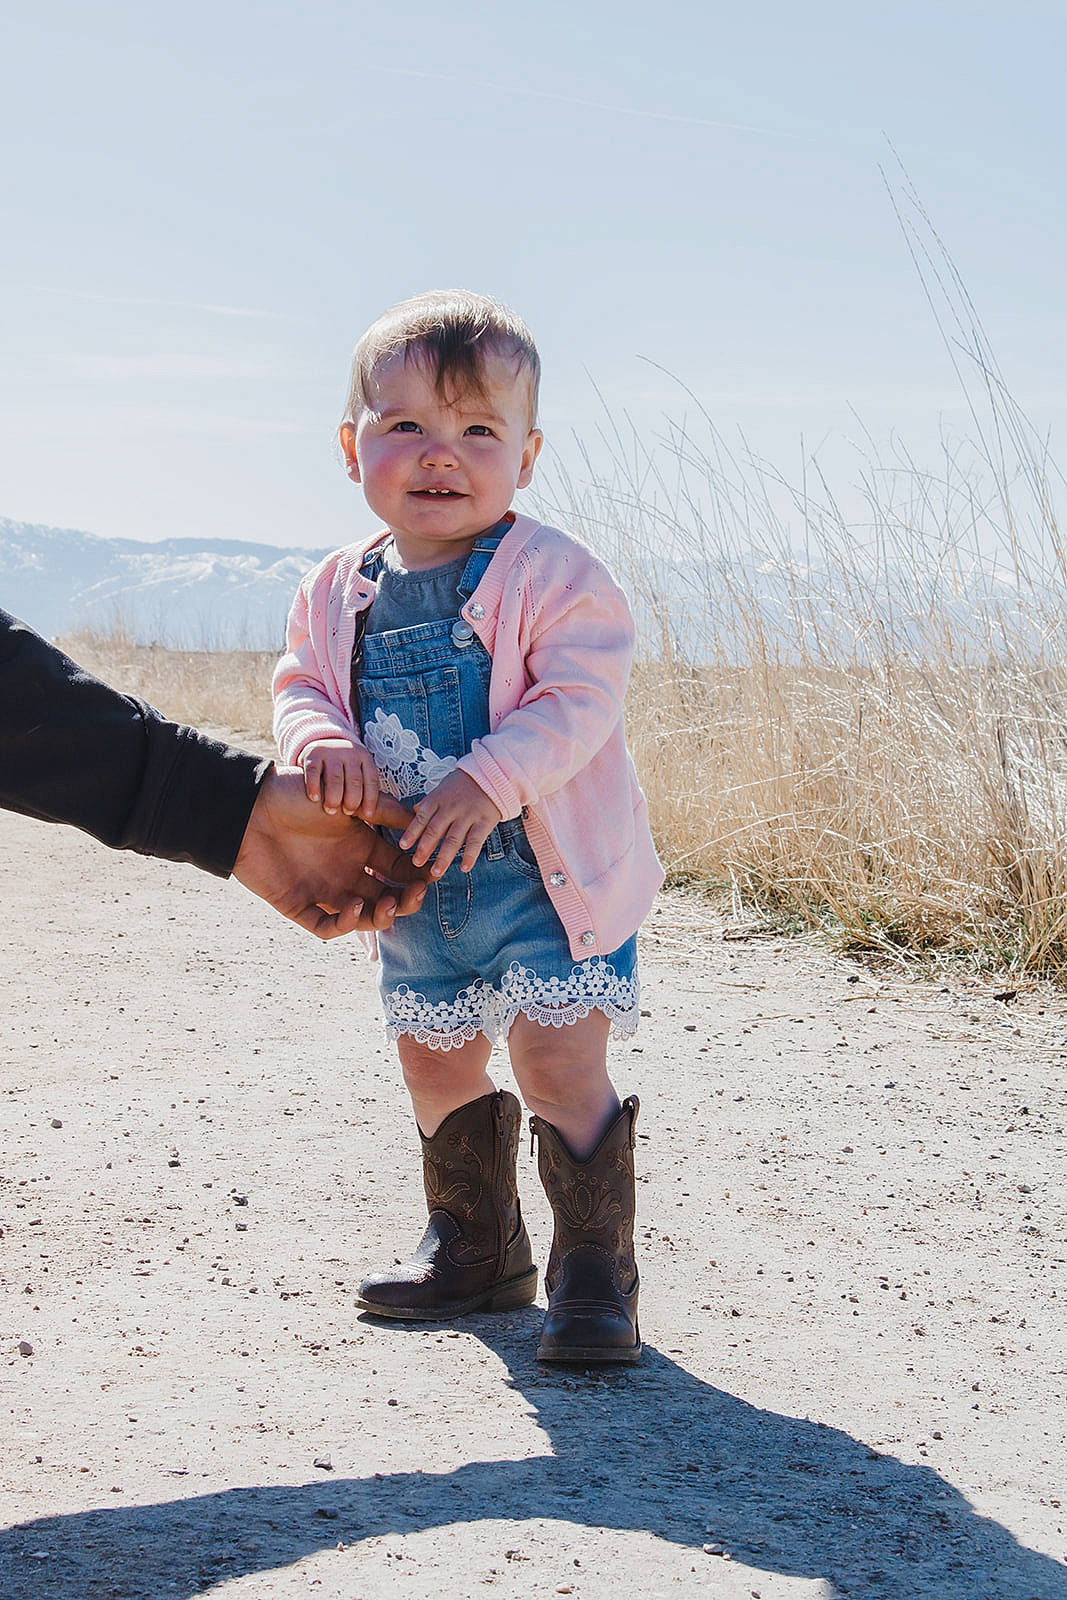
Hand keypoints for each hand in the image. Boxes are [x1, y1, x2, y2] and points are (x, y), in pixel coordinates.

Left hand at [234, 768, 428, 938]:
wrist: (248, 805)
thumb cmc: (296, 795)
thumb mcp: (346, 798)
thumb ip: (383, 808)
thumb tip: (421, 817)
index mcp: (361, 849)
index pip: (399, 870)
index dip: (417, 875)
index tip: (432, 873)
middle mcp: (346, 873)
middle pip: (386, 898)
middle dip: (406, 901)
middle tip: (416, 893)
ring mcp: (324, 890)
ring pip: (362, 917)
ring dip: (381, 917)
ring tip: (388, 905)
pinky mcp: (298, 905)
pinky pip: (326, 925)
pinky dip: (344, 923)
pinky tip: (355, 906)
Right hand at [301, 738, 379, 819]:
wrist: (321, 747)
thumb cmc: (345, 771)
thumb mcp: (359, 773)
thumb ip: (368, 790)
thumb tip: (394, 817)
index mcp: (365, 758)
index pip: (371, 780)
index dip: (371, 799)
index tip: (368, 815)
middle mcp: (349, 753)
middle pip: (354, 780)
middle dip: (352, 799)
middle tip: (348, 813)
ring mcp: (330, 752)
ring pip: (334, 778)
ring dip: (333, 796)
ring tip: (331, 810)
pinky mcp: (312, 754)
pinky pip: (314, 772)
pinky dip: (314, 786)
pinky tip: (315, 798)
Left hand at [399, 769, 503, 877]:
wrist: (494, 774)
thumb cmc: (464, 783)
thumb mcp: (443, 787)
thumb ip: (429, 801)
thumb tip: (414, 811)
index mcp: (438, 799)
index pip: (422, 817)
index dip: (412, 832)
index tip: (404, 846)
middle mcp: (451, 808)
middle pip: (435, 830)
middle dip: (424, 848)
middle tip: (416, 862)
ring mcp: (468, 815)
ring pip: (453, 839)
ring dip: (444, 857)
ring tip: (436, 872)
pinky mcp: (484, 822)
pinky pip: (476, 841)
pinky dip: (470, 855)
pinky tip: (464, 868)